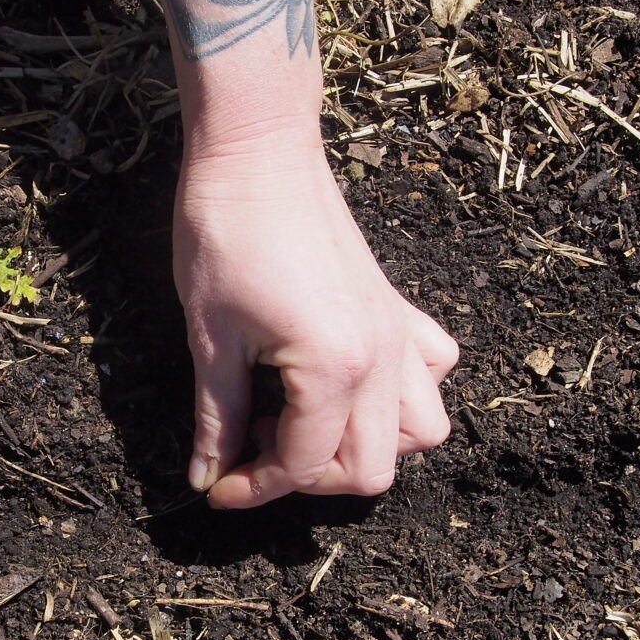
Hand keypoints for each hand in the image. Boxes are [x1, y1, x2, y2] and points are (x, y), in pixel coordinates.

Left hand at [175, 140, 458, 508]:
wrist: (258, 151)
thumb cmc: (226, 232)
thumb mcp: (210, 338)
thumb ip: (218, 418)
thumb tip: (207, 475)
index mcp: (336, 368)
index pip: (304, 465)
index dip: (254, 488)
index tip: (217, 487)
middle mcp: (383, 358)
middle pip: (371, 469)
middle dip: (310, 480)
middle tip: (256, 453)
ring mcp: (398, 332)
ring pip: (421, 430)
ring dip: (368, 445)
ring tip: (306, 421)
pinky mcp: (397, 307)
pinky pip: (432, 369)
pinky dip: (404, 393)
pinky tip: (350, 379)